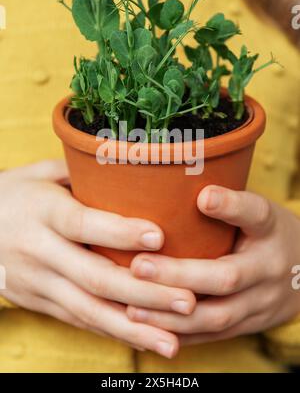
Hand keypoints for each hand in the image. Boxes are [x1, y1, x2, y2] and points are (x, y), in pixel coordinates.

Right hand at [0, 160, 195, 356]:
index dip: (119, 232)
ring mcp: (38, 282)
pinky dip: (112, 332)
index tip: (159, 237)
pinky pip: (78, 320)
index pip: (82, 223)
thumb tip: (131, 164)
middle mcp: (39, 250)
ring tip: (173, 342)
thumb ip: (81, 172)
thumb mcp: (40, 173)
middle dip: (144, 293)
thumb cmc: (13, 194)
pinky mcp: (39, 302)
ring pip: (88, 309)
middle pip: (93, 276)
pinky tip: (143, 340)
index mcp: (42, 211)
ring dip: (133, 328)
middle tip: (188, 301)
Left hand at [128, 185, 299, 345]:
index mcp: (269, 230)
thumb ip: (228, 202)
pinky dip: (180, 334)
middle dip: (178, 274)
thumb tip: (176, 179)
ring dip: (172, 313)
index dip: (230, 206)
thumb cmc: (265, 235)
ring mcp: (261, 303)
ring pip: (217, 316)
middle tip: (138, 266)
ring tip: (133, 306)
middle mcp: (268, 268)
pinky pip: (213, 336)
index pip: (256, 214)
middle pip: (225, 277)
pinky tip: (149, 327)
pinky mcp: (249, 325)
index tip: (203, 196)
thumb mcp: (256, 212)